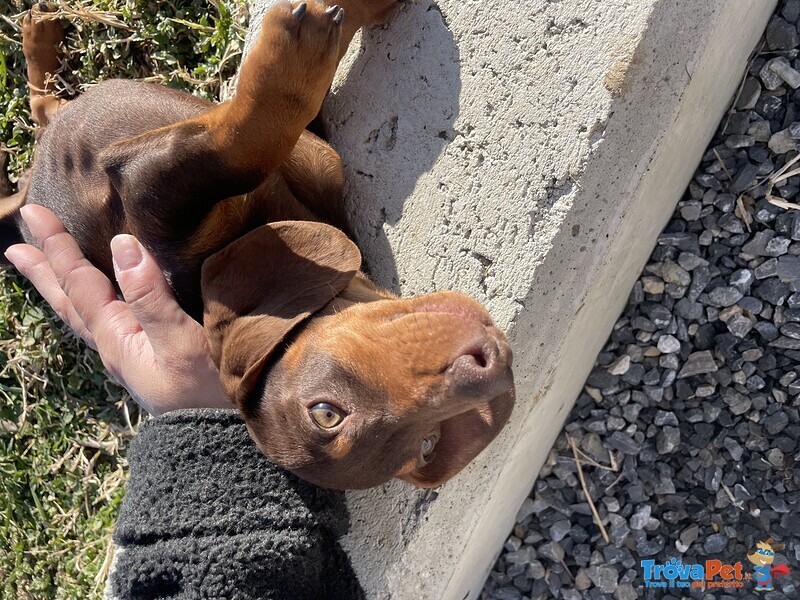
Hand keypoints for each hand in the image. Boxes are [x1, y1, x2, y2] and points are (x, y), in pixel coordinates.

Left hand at [4, 205, 231, 414]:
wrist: (221, 440)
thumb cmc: (209, 392)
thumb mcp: (182, 343)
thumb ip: (151, 297)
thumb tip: (122, 244)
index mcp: (117, 338)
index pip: (80, 284)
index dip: (57, 247)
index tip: (34, 211)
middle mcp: (115, 346)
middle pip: (69, 302)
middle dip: (43, 269)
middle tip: (15, 242)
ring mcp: (129, 356)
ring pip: (83, 314)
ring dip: (61, 287)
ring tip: (42, 268)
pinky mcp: (146, 360)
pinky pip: (103, 323)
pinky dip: (89, 303)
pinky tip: (100, 301)